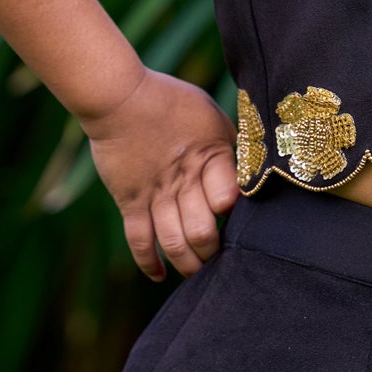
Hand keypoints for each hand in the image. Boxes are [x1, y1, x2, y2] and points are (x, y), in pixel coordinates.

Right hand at [81, 67, 238, 280]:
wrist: (119, 97)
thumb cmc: (170, 101)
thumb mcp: (211, 115)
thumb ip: (230, 143)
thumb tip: (252, 163)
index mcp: (211, 157)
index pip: (228, 198)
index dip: (234, 214)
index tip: (239, 222)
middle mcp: (184, 181)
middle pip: (202, 231)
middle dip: (212, 251)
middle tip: (217, 256)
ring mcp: (155, 194)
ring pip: (172, 243)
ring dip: (186, 264)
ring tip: (196, 272)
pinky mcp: (129, 201)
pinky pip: (139, 240)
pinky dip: (148, 263)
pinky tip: (159, 275)